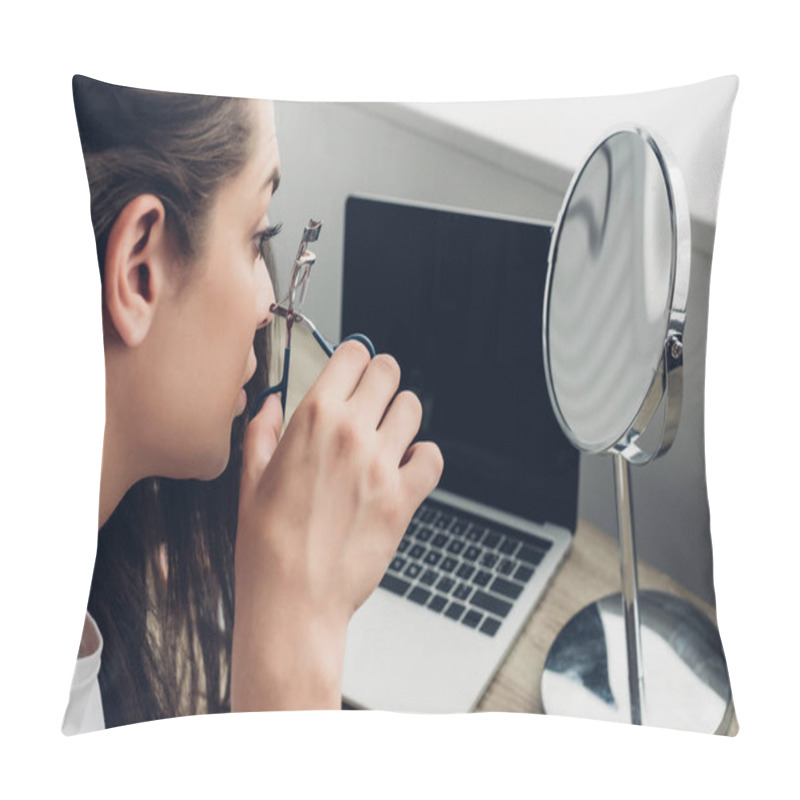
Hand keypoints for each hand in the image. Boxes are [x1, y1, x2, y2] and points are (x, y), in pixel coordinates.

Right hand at [231, 340, 442, 710]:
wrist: (293, 599)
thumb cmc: (266, 545)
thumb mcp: (249, 479)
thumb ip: (261, 432)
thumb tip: (271, 405)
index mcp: (312, 419)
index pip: (354, 354)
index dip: (355, 360)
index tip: (354, 371)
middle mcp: (351, 433)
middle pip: (389, 372)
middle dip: (381, 382)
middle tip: (371, 402)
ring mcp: (382, 464)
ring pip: (413, 408)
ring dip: (401, 417)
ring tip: (385, 439)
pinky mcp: (404, 498)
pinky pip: (432, 457)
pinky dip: (423, 459)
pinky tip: (404, 469)